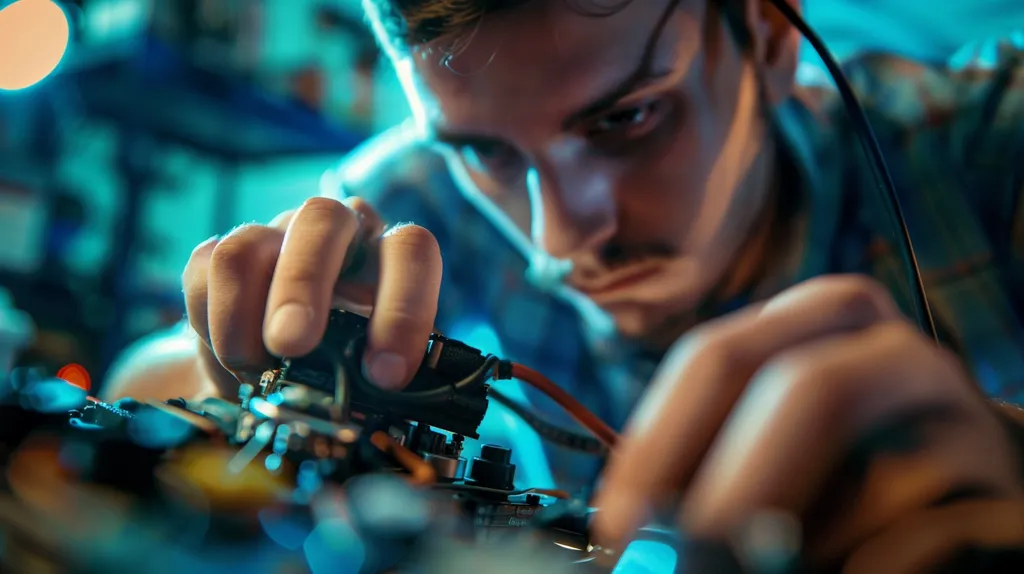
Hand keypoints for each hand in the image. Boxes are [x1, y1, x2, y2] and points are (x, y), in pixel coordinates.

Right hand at [181, 197, 442, 395]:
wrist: (276, 373)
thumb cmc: (344, 366)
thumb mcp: (371, 373)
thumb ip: (374, 379)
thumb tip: (368, 402)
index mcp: (387, 253)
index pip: (409, 249)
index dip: (402, 307)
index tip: (385, 374)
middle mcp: (333, 231)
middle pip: (321, 217)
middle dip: (302, 283)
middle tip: (291, 344)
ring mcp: (272, 236)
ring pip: (246, 248)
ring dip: (241, 319)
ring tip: (254, 372)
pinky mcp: (218, 255)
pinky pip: (203, 274)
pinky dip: (212, 327)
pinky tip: (231, 361)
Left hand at [592, 275, 1023, 566]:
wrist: (981, 488)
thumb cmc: (846, 464)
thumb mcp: (774, 435)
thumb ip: (712, 458)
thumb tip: (640, 521)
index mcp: (824, 318)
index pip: (719, 355)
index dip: (659, 442)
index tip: (620, 520)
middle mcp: (900, 354)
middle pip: (808, 388)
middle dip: (732, 487)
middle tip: (679, 555)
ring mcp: (967, 426)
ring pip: (873, 486)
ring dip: (799, 550)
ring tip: (774, 567)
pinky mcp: (1009, 505)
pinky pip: (918, 548)